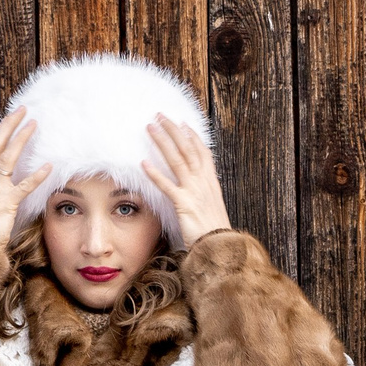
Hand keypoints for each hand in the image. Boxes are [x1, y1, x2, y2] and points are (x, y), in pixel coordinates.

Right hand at [0, 111, 54, 244]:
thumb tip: (1, 187)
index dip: (0, 131)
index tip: (10, 117)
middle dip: (9, 124)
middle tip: (23, 109)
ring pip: (8, 157)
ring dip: (21, 138)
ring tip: (34, 124)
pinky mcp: (5, 204)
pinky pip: (23, 186)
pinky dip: (36, 175)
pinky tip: (49, 165)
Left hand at [141, 115, 231, 243]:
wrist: (222, 249)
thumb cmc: (216, 234)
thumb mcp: (213, 210)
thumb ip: (205, 197)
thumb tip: (197, 192)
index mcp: (211, 183)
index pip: (202, 153)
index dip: (192, 137)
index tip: (183, 124)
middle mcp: (204, 183)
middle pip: (188, 149)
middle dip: (173, 131)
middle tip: (161, 116)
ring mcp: (195, 192)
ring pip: (177, 160)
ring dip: (162, 142)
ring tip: (150, 128)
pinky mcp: (184, 204)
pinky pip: (167, 185)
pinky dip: (155, 173)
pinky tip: (143, 163)